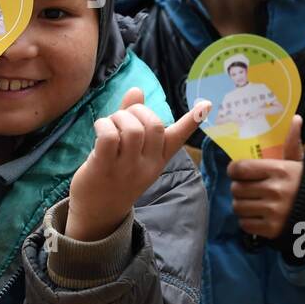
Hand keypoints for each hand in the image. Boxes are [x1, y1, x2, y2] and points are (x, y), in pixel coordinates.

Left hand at [66, 88, 210, 241]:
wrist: (98, 213)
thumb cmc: (114, 176)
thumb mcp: (129, 152)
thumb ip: (132, 119)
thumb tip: (137, 90)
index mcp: (157, 159)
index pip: (177, 138)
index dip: (191, 120)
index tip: (206, 104)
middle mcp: (146, 164)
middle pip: (154, 125)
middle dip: (138, 111)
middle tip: (122, 117)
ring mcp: (126, 168)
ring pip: (133, 129)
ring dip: (119, 117)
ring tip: (109, 124)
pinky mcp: (104, 168)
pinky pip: (109, 137)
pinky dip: (103, 125)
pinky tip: (99, 129)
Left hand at [227, 115, 304, 238]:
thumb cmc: (302, 183)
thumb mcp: (297, 163)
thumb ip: (291, 143)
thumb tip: (296, 118)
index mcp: (280, 170)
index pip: (240, 168)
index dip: (234, 170)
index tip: (237, 171)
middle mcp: (275, 191)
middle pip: (236, 188)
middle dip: (238, 188)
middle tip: (246, 187)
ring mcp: (273, 212)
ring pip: (238, 207)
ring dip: (241, 204)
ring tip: (251, 201)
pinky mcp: (271, 229)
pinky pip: (244, 224)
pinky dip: (247, 220)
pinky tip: (257, 215)